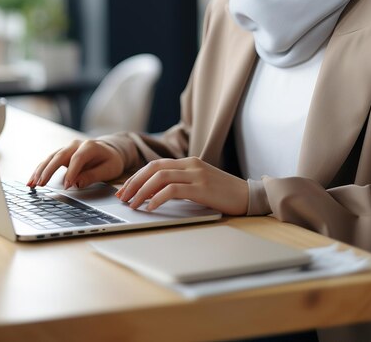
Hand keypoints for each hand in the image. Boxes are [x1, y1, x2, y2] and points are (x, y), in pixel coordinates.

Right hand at [27, 139, 123, 188]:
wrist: (109, 151)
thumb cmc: (110, 161)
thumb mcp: (109, 169)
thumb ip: (93, 176)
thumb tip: (76, 183)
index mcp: (90, 146)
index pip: (78, 158)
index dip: (72, 171)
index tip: (67, 186)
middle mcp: (76, 145)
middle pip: (60, 156)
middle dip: (49, 170)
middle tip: (41, 184)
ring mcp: (67, 149)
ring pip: (51, 158)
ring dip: (40, 171)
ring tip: (32, 184)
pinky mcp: (62, 155)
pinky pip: (49, 161)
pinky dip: (40, 171)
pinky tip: (32, 180)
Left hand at [115, 157, 248, 215]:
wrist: (248, 196)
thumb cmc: (223, 194)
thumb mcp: (199, 185)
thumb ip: (180, 184)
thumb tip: (152, 194)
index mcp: (188, 162)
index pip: (155, 165)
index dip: (137, 177)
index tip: (124, 190)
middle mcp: (190, 165)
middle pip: (153, 168)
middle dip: (134, 183)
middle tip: (122, 197)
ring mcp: (196, 174)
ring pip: (160, 177)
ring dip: (142, 191)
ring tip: (133, 204)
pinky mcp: (201, 188)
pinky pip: (173, 190)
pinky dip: (158, 198)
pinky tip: (151, 208)